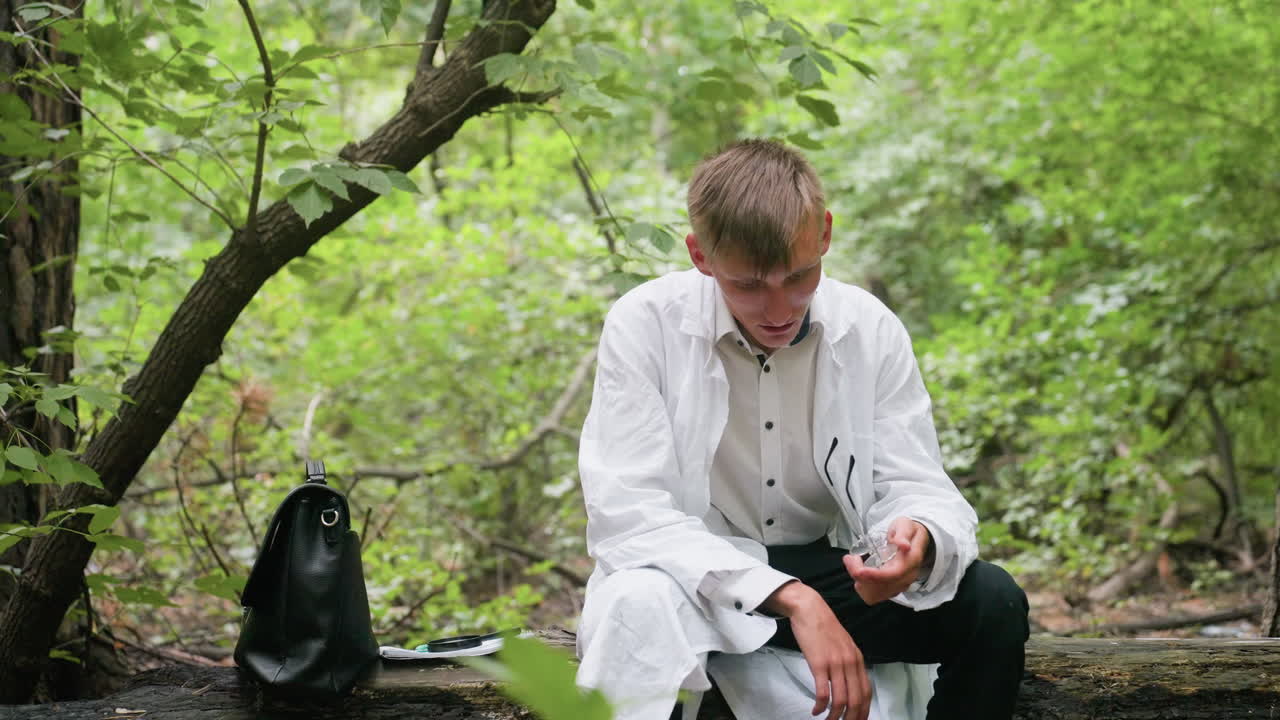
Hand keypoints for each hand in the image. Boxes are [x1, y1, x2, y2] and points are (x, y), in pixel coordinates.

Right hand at [763, 582, 870, 719]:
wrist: (809, 609)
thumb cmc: (823, 627)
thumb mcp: (843, 645)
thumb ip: (848, 662)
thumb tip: (848, 682)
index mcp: (857, 659)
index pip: (866, 692)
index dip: (864, 711)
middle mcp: (850, 663)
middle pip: (856, 699)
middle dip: (852, 718)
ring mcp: (835, 663)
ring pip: (841, 699)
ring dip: (835, 716)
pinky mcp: (819, 663)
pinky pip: (823, 692)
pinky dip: (821, 706)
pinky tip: (816, 711)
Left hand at [842, 517, 931, 605]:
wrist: (914, 539)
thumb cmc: (907, 530)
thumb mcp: (905, 525)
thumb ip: (903, 534)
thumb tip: (903, 545)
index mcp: (910, 562)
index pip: (893, 575)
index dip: (875, 576)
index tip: (859, 570)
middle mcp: (906, 577)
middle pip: (880, 587)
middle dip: (860, 575)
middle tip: (850, 558)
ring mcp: (900, 585)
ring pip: (875, 595)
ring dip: (860, 582)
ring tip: (854, 564)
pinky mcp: (892, 589)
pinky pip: (874, 597)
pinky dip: (862, 588)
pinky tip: (860, 574)